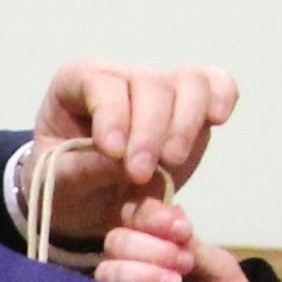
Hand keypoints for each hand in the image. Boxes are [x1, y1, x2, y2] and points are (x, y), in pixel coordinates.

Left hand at [33, 61, 234, 245]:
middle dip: (148, 130)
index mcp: (77, 84)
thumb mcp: (59, 181)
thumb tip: (120, 159)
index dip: (111, 113)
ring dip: (185, 123)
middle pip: (148, 82)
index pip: (100, 82)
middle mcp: (123, 78)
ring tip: (171, 161)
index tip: (113, 151)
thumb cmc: (67, 184)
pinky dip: (222, 96)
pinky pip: (215, 85)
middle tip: (138, 174)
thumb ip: (84, 167)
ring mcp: (161, 90)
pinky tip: (218, 118)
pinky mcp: (191, 109)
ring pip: (187, 81)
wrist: (88, 203)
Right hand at [94, 194, 263, 281]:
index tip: (183, 230)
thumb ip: (194, 244)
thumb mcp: (220, 267)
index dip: (152, 216)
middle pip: (116, 240)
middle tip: (185, 263)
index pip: (136, 214)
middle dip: (151, 247)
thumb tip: (172, 213)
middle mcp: (135, 262)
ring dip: (141, 270)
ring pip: (108, 269)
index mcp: (158, 241)